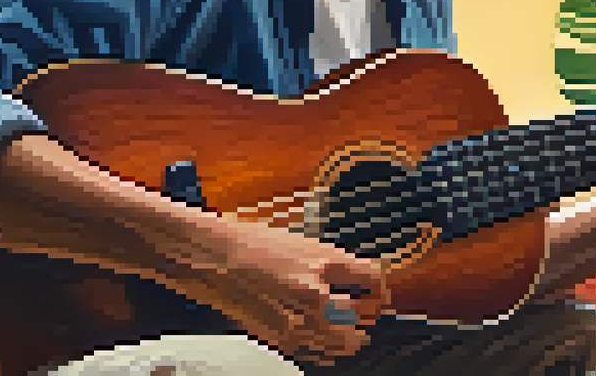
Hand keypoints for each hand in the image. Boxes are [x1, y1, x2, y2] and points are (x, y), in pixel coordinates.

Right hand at [174, 216, 387, 364]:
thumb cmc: (251, 246)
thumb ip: (332, 266)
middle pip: (362, 318)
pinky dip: (326, 348)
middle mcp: (315, 293)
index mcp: (322, 262)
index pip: (373, 279)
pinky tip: (323, 339)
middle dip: (367, 317)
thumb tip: (359, 282)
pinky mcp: (281, 338)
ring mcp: (298, 319)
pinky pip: (316, 352)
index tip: (381, 294)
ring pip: (343, 342)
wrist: (214, 258)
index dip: (381, 289)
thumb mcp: (301, 244)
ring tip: (349, 331)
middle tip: (367, 314)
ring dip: (350, 336)